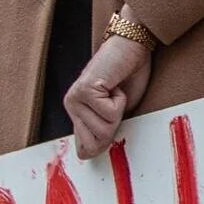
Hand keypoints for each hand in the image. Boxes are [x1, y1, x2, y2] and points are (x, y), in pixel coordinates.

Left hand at [63, 33, 154, 161]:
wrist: (132, 47)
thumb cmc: (130, 77)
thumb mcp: (119, 113)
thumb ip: (103, 132)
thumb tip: (87, 156)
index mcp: (77, 113)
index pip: (85, 150)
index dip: (105, 141)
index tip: (113, 120)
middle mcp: (71, 106)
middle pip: (97, 143)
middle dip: (114, 126)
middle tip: (115, 102)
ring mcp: (75, 98)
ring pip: (104, 129)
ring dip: (118, 111)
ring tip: (115, 90)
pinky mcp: (84, 91)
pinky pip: (109, 113)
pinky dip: (120, 100)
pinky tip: (115, 84)